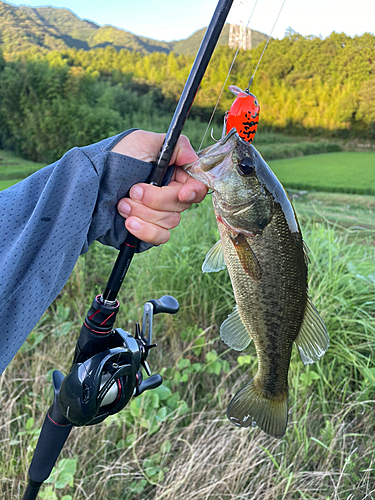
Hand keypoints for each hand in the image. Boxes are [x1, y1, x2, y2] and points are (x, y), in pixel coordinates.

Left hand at [113, 130, 206, 244]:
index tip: (181, 193)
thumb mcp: (143, 141)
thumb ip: (176, 146)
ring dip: (144, 212)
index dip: (193, 191)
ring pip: (170, 221)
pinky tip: (128, 222)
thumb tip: (195, 159)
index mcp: (173, 174)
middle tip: (133, 190)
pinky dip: (145, 231)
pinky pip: (160, 237)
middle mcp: (168, 194)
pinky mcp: (148, 230)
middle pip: (182, 205)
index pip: (197, 186)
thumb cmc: (114, 159)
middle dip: (156, 199)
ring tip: (122, 203)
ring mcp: (158, 214)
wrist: (88, 186)